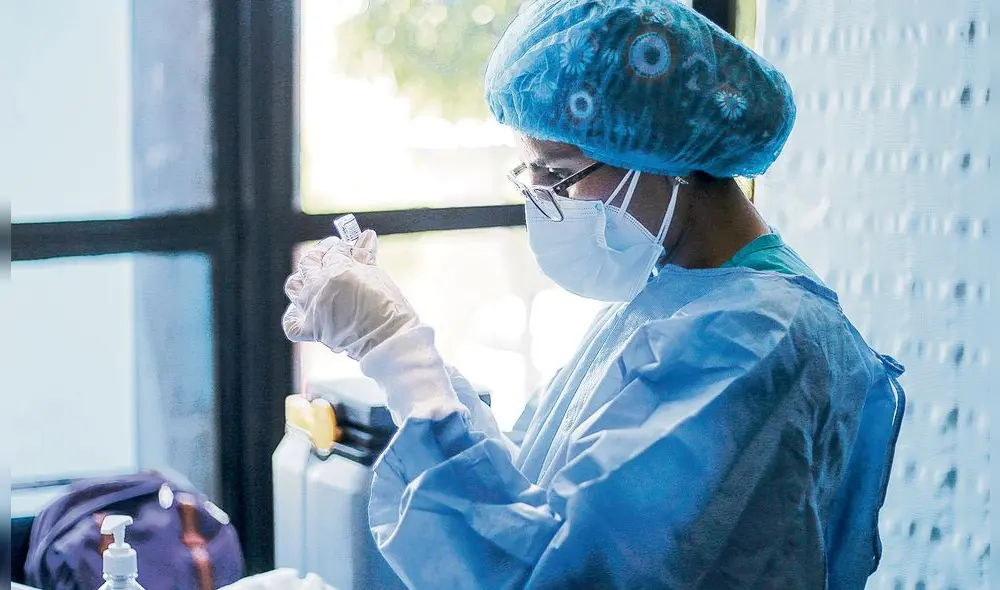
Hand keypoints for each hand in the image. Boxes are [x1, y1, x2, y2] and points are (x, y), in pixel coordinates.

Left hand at [282, 230, 418, 359]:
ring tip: (316, 276)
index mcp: (336, 271)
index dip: (344, 247)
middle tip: (334, 252)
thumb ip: (365, 256)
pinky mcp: (310, 330)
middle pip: (310, 262)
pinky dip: (295, 314)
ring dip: (303, 277)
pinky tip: (304, 308)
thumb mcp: (377, 276)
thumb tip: (366, 235)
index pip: (334, 251)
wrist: (388, 341)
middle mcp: (318, 288)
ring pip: (293, 286)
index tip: (352, 248)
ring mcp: (311, 309)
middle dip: (322, 253)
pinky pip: (291, 322)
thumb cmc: (388, 308)